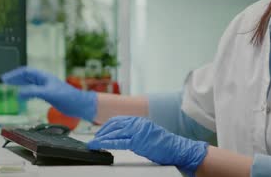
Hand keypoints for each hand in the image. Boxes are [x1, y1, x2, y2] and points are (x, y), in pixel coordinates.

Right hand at [1, 67, 96, 120]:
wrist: (79, 104)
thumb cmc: (67, 97)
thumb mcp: (48, 93)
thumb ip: (33, 92)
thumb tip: (18, 93)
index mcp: (44, 77)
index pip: (26, 72)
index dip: (15, 74)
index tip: (5, 78)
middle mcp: (44, 80)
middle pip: (27, 76)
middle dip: (15, 78)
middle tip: (5, 81)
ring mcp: (46, 87)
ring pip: (30, 83)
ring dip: (20, 84)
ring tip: (11, 86)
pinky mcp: (49, 95)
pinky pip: (34, 91)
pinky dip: (26, 92)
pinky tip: (24, 96)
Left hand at [87, 116, 207, 173]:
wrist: (177, 149)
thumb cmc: (163, 145)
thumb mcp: (146, 135)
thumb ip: (134, 133)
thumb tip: (121, 137)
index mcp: (139, 120)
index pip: (117, 121)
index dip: (106, 127)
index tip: (98, 133)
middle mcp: (137, 123)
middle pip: (113, 125)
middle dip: (101, 132)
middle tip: (93, 140)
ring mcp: (137, 131)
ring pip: (114, 132)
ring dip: (101, 138)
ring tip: (93, 144)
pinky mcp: (138, 141)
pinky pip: (118, 141)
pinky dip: (106, 143)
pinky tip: (99, 145)